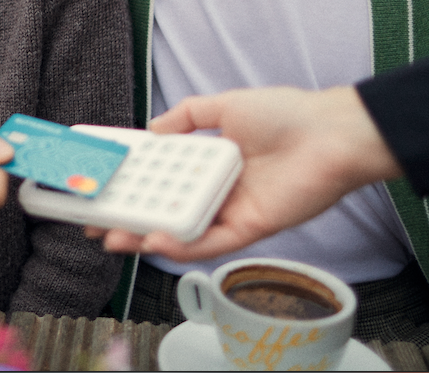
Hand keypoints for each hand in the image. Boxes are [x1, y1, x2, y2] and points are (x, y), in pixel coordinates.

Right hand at [95, 86, 402, 261]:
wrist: (332, 135)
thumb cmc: (288, 115)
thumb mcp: (226, 105)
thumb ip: (187, 116)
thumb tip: (151, 129)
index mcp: (209, 162)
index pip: (160, 179)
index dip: (129, 187)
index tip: (100, 191)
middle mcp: (216, 190)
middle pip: (163, 211)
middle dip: (127, 220)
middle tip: (96, 225)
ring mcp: (230, 212)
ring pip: (180, 233)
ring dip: (145, 238)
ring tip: (114, 238)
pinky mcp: (249, 230)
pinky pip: (209, 243)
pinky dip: (181, 245)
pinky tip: (155, 240)